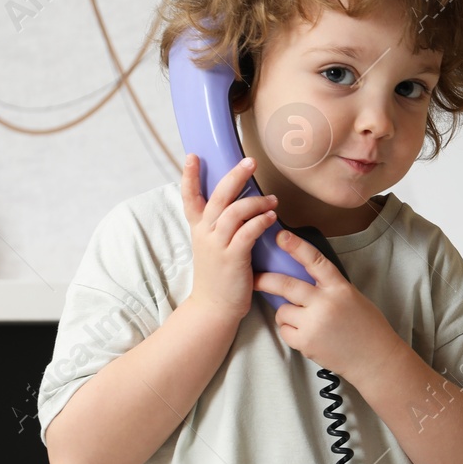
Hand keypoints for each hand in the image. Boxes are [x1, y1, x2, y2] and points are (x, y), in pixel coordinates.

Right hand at [181, 153, 278, 323]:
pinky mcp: (232, 258)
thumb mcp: (212, 247)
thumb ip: (220, 227)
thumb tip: (238, 205)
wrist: (214, 307)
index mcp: (199, 229)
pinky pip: (247, 232)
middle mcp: (205, 233)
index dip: (190, 176)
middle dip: (234, 176)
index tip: (193, 156)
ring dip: (256, 201)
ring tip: (272, 199)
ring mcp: (217, 245)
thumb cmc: (218, 276)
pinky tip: (271, 217)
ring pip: (234, 212)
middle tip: (250, 162)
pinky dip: (260, 221)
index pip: (189, 197)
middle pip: (218, 197)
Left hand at [253, 229, 400, 378]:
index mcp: (340, 288)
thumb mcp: (353, 298)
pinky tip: (307, 336)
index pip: (315, 260)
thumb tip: (303, 278)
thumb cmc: (367, 328)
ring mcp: (314, 323)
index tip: (281, 235)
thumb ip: (329, 288)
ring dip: (286, 314)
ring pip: (282, 310)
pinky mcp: (306, 342)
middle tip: (255, 277)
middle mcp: (325, 303)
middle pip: (286, 285)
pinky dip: (290, 332)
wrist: (375, 360)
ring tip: (304, 322)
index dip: (296, 246)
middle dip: (265, 280)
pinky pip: (284, 331)